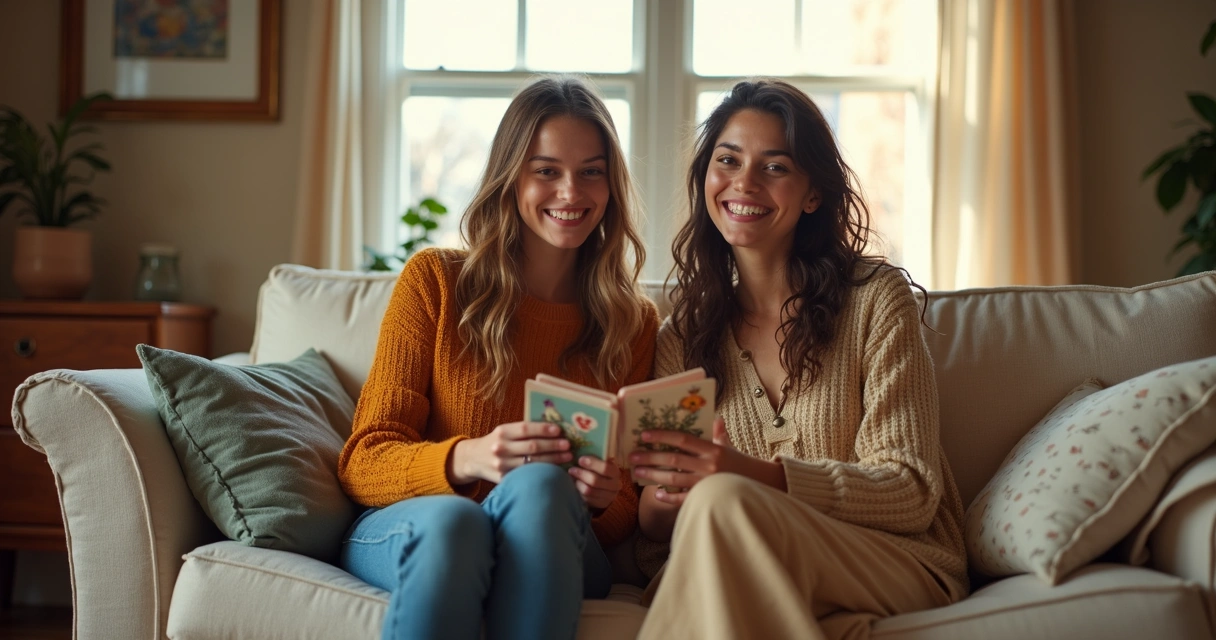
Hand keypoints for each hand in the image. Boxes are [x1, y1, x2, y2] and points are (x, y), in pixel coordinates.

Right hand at [449, 422, 571, 484]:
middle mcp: (501, 448)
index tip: (559, 430)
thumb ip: (523, 431)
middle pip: (532, 447)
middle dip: (554, 446)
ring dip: (553, 460)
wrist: (472, 459)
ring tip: (567, 457)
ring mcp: (502, 465)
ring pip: (532, 462)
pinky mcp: (504, 479)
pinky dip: (542, 472)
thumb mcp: (504, 431)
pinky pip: (527, 475)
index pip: (526, 429)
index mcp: (502, 432)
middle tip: (568, 445)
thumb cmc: (496, 442)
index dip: (544, 429)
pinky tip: (555, 470)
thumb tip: (554, 429)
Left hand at [568, 457, 622, 510]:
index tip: (580, 459)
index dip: (592, 463)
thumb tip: (581, 450)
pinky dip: (579, 491)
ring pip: (589, 491)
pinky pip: (586, 499)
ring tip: (571, 477)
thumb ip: (596, 458)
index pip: (606, 468)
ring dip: (578, 483)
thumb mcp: (601, 463)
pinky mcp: (601, 504)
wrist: (606, 489)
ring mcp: (608, 497)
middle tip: (572, 469)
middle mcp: (615, 485)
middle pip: (595, 481)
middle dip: (581, 474)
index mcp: (615, 472)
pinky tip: (575, 485)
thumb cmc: (601, 472)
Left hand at [629, 417, 784, 504]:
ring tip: (637, 474)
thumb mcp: (729, 446)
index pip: (683, 440)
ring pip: (674, 479)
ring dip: (653, 476)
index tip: (644, 435)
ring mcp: (707, 483)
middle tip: (632, 456)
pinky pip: (684, 499)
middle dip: (650, 457)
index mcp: (713, 449)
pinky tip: (657, 495)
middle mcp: (709, 466)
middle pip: (674, 460)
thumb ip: (719, 433)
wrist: (760, 485)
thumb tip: (715, 417)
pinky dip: (670, 497)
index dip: (663, 436)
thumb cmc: (740, 464)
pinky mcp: (706, 498)